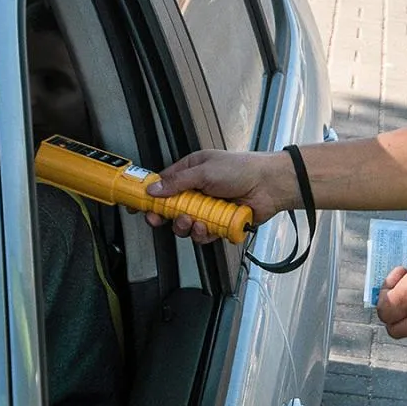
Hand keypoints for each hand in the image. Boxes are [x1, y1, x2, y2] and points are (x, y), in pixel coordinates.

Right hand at [146, 149, 295, 243]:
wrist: (269, 185)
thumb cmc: (241, 169)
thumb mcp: (204, 170)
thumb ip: (177, 182)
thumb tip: (154, 190)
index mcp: (190, 172)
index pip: (163, 185)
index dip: (149, 196)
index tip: (137, 206)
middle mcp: (197, 191)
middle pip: (170, 209)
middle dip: (165, 216)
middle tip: (160, 218)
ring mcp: (208, 209)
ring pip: (185, 225)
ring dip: (186, 226)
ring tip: (194, 220)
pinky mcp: (218, 224)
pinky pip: (203, 235)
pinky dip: (204, 234)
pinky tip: (209, 227)